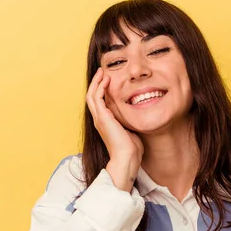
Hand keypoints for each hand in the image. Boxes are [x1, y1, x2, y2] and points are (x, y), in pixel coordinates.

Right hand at [86, 68, 143, 189]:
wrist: (127, 158)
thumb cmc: (131, 149)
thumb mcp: (130, 130)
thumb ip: (130, 121)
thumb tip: (138, 115)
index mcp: (105, 122)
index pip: (99, 102)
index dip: (101, 90)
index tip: (108, 80)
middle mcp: (99, 119)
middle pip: (92, 97)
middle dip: (96, 83)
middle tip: (102, 72)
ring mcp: (99, 118)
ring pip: (92, 95)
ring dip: (96, 82)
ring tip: (102, 72)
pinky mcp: (102, 117)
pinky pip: (97, 98)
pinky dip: (100, 87)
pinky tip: (106, 80)